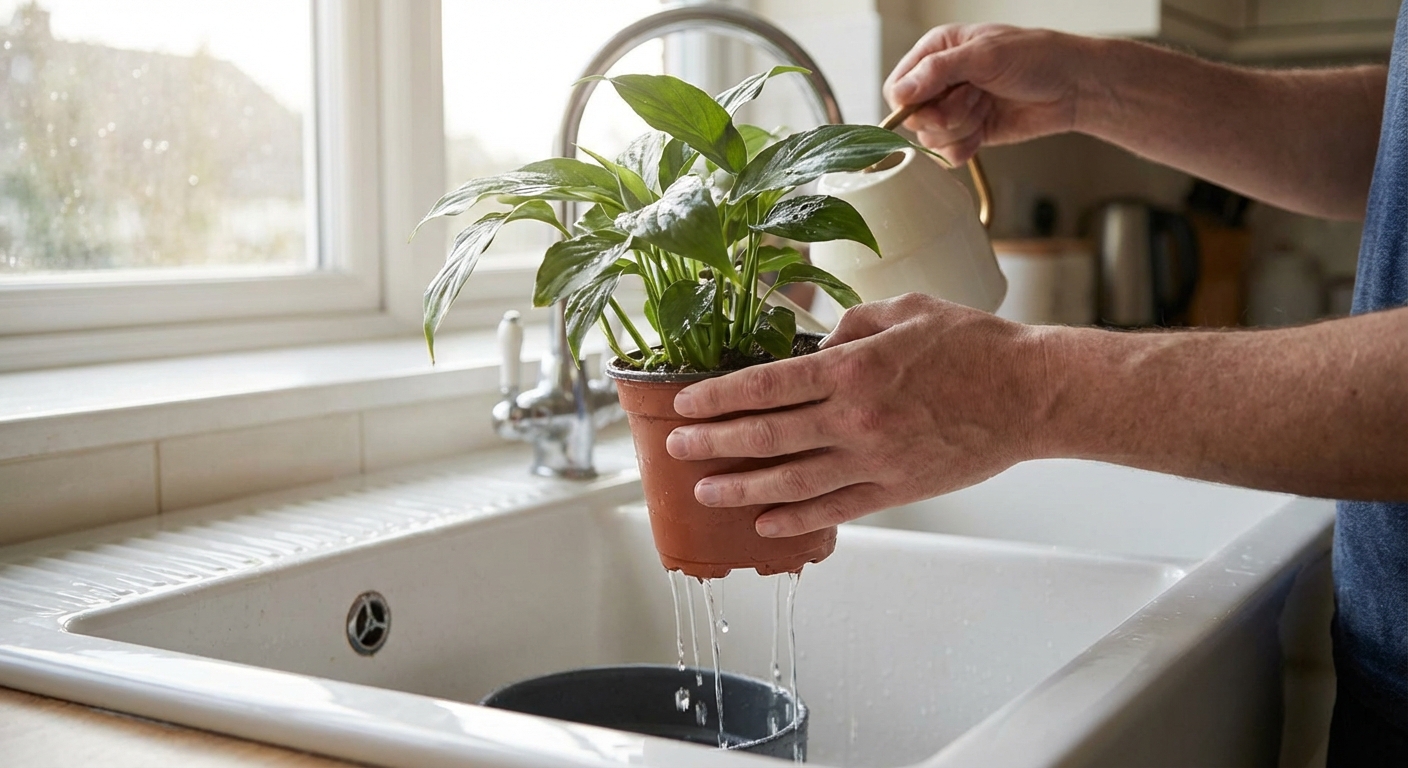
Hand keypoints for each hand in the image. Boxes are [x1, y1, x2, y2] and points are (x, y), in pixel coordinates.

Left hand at [665, 294, 1052, 537]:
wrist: (1032, 394)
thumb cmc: (974, 346)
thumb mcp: (906, 310)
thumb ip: (851, 326)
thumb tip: (817, 346)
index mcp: (852, 369)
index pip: (765, 385)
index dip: (717, 396)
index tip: (685, 402)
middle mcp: (855, 419)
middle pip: (765, 436)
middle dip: (713, 442)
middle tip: (678, 446)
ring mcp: (874, 460)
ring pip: (791, 482)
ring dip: (741, 488)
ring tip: (705, 492)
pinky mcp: (896, 490)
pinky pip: (834, 511)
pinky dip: (795, 521)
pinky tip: (764, 524)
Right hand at [883, 24, 1096, 163]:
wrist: (1073, 87)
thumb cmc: (1037, 58)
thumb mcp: (985, 55)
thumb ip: (937, 72)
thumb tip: (900, 92)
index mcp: (937, 51)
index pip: (897, 86)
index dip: (911, 101)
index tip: (938, 99)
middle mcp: (941, 81)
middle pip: (913, 117)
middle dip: (945, 114)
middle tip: (975, 97)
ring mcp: (955, 109)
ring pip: (931, 139)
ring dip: (962, 129)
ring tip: (986, 108)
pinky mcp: (969, 133)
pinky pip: (949, 154)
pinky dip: (968, 147)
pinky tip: (987, 130)